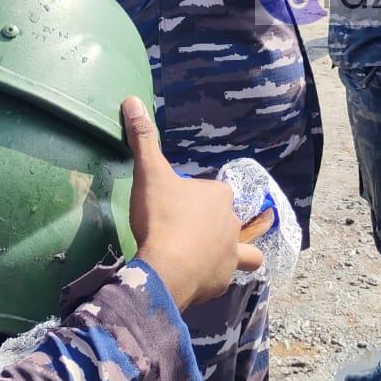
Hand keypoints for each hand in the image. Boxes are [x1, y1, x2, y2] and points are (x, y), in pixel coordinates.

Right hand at [123, 95, 261, 308]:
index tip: (177, 203)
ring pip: (248, 250)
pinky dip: (218, 275)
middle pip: (227, 218)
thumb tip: (132, 100)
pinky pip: (228, 275)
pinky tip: (202, 278)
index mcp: (220, 195)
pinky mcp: (223, 280)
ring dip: (239, 250)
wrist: (165, 268)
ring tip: (221, 254)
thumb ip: (143, 139)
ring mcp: (231, 253)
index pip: (213, 191)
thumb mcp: (149, 174)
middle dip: (214, 222)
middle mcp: (232, 222)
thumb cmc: (161, 217)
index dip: (197, 196)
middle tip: (186, 229)